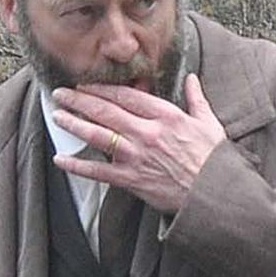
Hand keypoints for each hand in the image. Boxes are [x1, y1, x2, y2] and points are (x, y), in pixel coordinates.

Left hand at [50, 75, 226, 213]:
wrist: (217, 197)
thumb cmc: (217, 163)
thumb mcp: (210, 125)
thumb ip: (197, 100)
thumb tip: (192, 79)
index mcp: (166, 116)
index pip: (126, 96)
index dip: (102, 88)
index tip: (88, 85)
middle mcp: (147, 133)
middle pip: (105, 110)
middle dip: (79, 100)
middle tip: (61, 93)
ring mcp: (137, 156)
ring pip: (97, 134)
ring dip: (74, 123)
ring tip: (58, 115)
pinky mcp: (133, 179)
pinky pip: (99, 171)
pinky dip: (77, 166)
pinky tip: (61, 159)